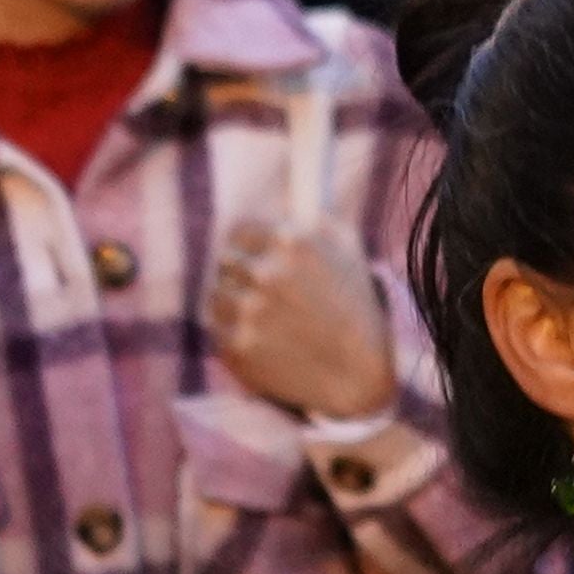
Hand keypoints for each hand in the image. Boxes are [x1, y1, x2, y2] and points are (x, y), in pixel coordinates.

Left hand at [205, 213, 390, 420]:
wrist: (357, 375)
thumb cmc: (356, 307)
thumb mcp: (348, 249)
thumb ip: (311, 219)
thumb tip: (285, 198)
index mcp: (290, 242)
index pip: (239, 231)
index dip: (247, 246)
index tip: (252, 257)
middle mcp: (265, 273)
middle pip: (224, 261)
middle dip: (240, 273)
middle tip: (258, 290)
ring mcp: (247, 311)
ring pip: (216, 294)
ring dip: (234, 303)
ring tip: (263, 319)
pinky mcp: (234, 346)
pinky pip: (217, 328)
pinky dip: (234, 333)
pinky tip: (263, 341)